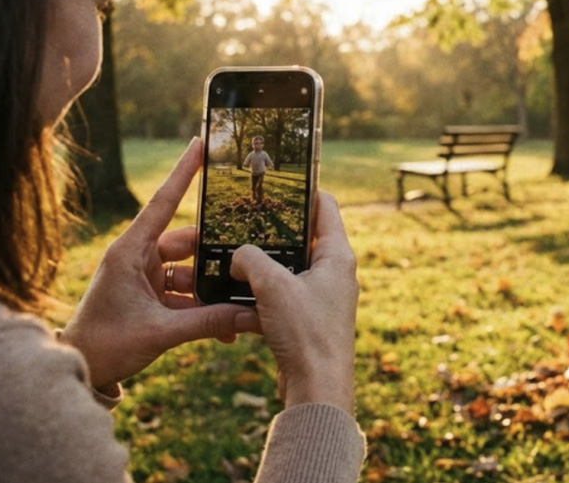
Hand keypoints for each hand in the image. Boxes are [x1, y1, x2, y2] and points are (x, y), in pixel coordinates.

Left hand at [60, 138, 259, 389]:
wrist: (81, 371)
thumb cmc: (106, 345)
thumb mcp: (160, 333)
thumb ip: (207, 322)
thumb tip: (249, 315)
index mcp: (131, 251)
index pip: (164, 203)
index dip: (184, 172)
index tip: (201, 144)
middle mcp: (138, 258)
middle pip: (187, 243)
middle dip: (215, 255)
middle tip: (245, 261)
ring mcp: (144, 277)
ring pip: (190, 271)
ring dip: (211, 289)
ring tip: (238, 304)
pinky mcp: (150, 297)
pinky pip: (185, 294)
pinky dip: (203, 307)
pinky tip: (226, 324)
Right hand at [230, 192, 357, 412]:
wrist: (317, 387)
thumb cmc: (306, 332)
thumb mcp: (272, 285)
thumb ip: (250, 259)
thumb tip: (237, 255)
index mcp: (338, 255)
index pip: (325, 206)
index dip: (303, 190)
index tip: (278, 180)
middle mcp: (335, 273)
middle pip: (303, 238)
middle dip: (272, 231)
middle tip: (243, 220)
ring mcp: (322, 298)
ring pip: (287, 270)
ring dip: (261, 267)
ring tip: (230, 257)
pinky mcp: (308, 321)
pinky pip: (281, 299)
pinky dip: (259, 297)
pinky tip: (232, 297)